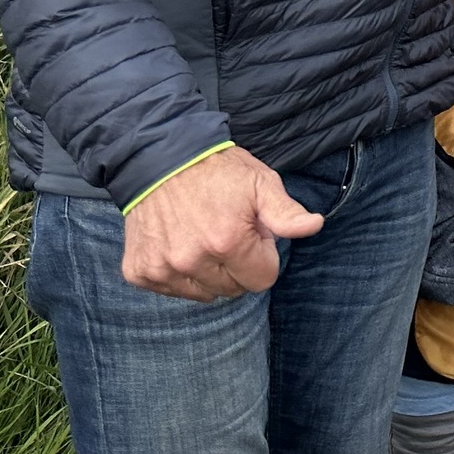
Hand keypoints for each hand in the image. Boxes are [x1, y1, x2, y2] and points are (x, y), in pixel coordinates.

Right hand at [120, 146, 323, 300]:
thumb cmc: (217, 170)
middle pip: (233, 289)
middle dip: (238, 265)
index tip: (252, 232)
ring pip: (204, 294)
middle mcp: (192, 261)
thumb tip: (314, 226)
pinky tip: (179, 243)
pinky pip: (172, 290)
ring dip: (209, 273)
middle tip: (227, 231)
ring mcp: (162, 269)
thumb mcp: (260, 182)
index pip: (261, 279)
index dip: (262, 255)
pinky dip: (179, 274)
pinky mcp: (140, 272)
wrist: (159, 159)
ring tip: (203, 236)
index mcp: (228, 241)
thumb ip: (286, 212)